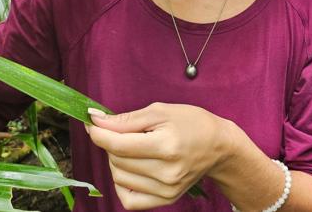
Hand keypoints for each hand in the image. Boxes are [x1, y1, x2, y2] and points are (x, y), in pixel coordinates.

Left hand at [87, 102, 234, 209]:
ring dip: (116, 161)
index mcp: (166, 146)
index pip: (118, 145)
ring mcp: (166, 190)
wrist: (218, 146)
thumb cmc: (191, 123)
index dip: (98, 133)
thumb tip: (95, 119)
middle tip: (124, 132)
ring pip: (118, 177)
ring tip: (133, 148)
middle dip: (111, 143)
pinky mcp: (166, 200)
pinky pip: (128, 200)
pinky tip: (131, 169)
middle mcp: (167, 172)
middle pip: (116, 160)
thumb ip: (126, 119)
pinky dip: (122, 184)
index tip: (93, 123)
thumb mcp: (160, 111)